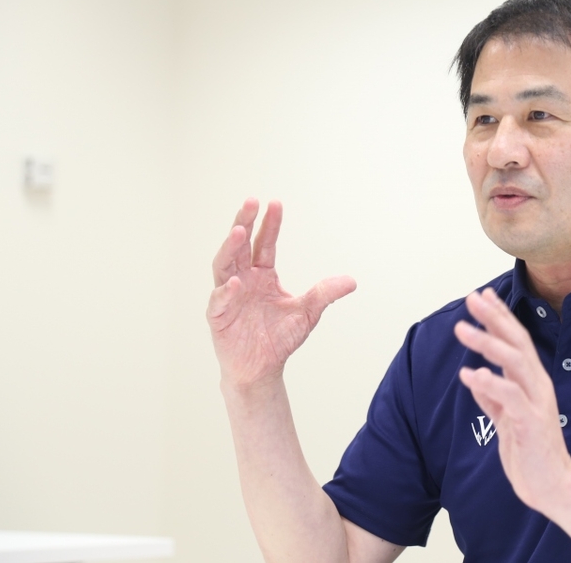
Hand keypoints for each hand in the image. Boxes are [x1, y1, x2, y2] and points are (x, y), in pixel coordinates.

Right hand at [207, 198, 355, 386]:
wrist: (262, 369)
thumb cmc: (279, 339)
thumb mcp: (307, 313)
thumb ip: (324, 294)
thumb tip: (352, 281)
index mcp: (262, 274)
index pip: (265, 243)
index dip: (270, 224)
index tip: (275, 203)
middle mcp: (243, 279)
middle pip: (240, 246)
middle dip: (245, 223)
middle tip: (251, 202)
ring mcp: (228, 296)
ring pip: (224, 265)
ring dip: (230, 248)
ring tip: (238, 232)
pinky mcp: (219, 317)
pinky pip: (219, 301)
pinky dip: (225, 292)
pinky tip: (234, 282)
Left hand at [455, 288, 570, 513]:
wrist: (554, 487)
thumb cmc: (531, 453)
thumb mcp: (506, 420)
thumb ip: (493, 399)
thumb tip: (476, 377)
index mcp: (532, 382)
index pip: (516, 341)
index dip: (500, 317)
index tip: (482, 295)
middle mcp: (538, 385)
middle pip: (517, 342)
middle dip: (494, 318)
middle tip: (473, 298)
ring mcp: (536, 402)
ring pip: (514, 362)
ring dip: (487, 343)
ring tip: (462, 330)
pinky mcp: (531, 422)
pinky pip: (510, 396)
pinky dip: (489, 383)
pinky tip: (470, 374)